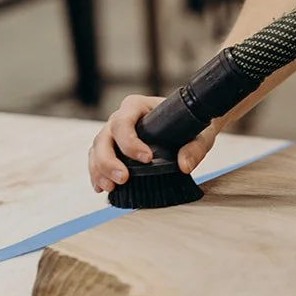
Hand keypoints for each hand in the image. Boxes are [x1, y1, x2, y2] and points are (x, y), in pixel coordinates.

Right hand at [88, 94, 217, 193]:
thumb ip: (194, 148)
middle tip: (123, 179)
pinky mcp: (111, 149)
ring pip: (96, 149)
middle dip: (108, 160)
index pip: (123, 121)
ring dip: (100, 170)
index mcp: (137, 106)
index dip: (130, 141)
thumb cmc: (190, 124)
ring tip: (110, 187)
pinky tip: (102, 188)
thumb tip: (184, 165)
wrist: (188, 126)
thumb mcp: (198, 133)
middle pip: (104, 137)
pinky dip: (97, 175)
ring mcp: (112, 134)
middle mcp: (120, 118)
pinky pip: (96, 160)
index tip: (147, 158)